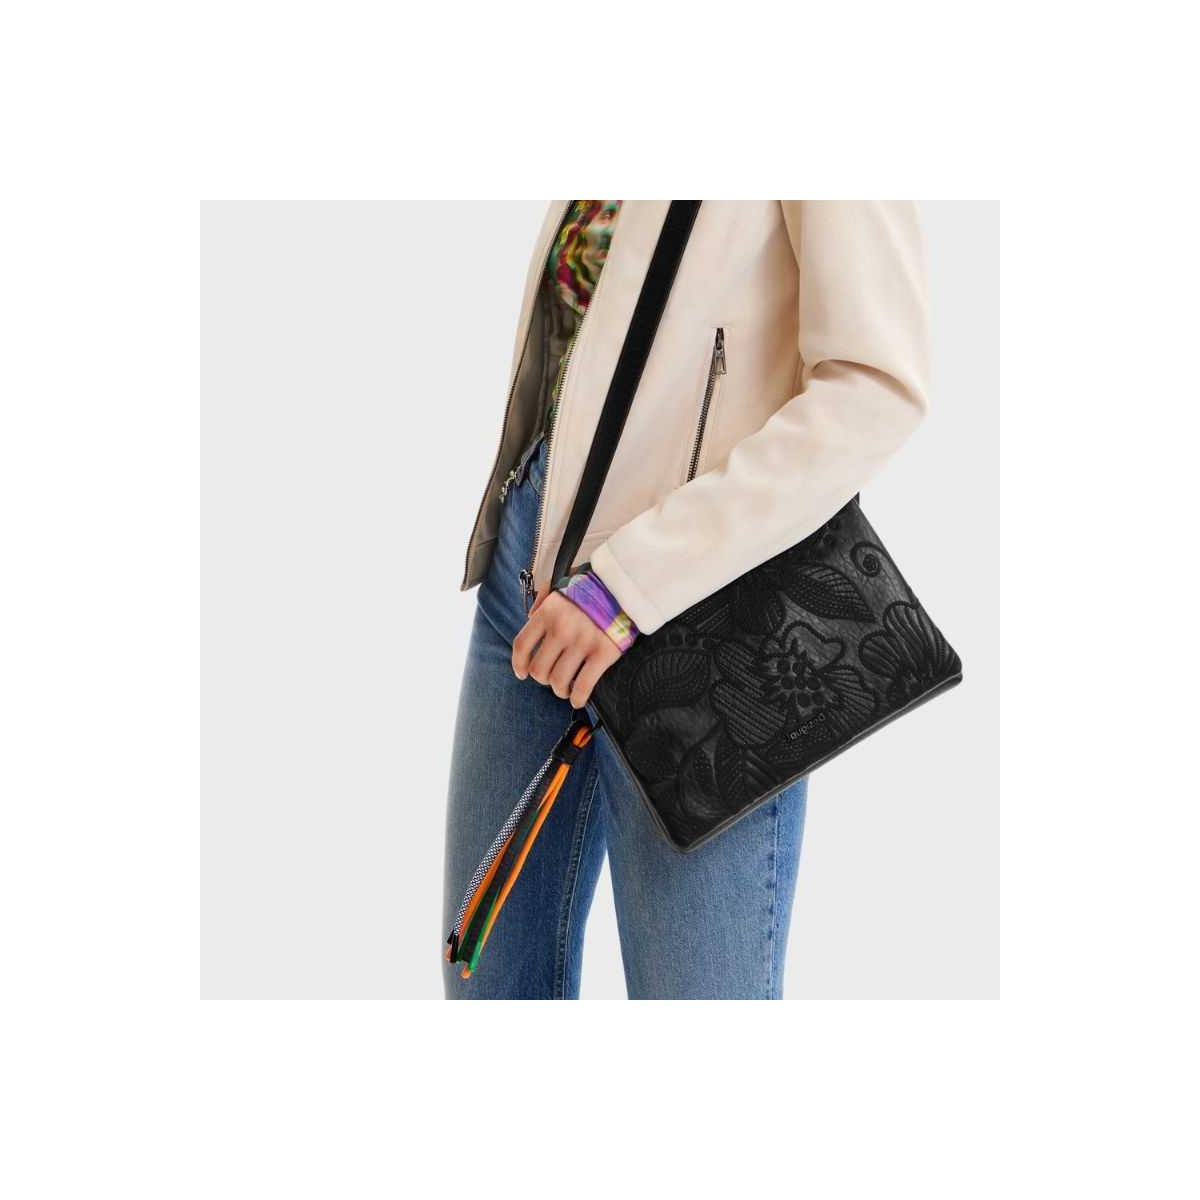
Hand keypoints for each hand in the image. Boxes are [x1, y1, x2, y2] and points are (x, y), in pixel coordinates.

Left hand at [512, 587, 621, 709]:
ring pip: (558, 681)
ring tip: (565, 689)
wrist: (626, 588)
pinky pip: (582, 686)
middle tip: (552, 678)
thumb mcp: (561, 585)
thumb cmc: (592, 588)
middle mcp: (561, 629)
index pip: (522, 645)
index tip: (522, 673)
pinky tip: (577, 699)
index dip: (519, 664)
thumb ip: (542, 599)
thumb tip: (529, 618)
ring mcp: (582, 642)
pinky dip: (577, 698)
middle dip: (543, 679)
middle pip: (539, 669)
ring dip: (560, 690)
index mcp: (548, 612)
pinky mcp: (603, 654)